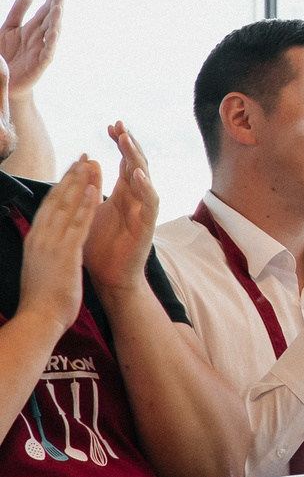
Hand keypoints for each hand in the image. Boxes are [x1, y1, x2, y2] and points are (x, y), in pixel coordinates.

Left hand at [0, 0, 62, 103]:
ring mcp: (41, 50)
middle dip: (57, 4)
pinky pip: (48, 53)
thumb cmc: (6, 54)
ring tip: (58, 8)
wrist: (3, 79)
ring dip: (56, 21)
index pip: (46, 8)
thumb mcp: (8, 29)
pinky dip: (51, 43)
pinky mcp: (39, 65)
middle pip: (52, 18)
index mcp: (33, 27)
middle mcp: (40, 36)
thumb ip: (18, 12)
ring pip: (53, 33)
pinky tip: (53, 33)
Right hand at [19, 156, 102, 338]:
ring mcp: (51, 244)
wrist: (38, 320)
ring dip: (80, 183)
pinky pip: (79, 223)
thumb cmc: (42, 299)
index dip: (60, 187)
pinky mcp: (66, 253)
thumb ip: (43, 250)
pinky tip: (95, 188)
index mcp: (34, 241)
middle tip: (82, 157)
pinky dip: (87, 204)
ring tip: (90, 162)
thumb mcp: (39, 267)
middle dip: (70, 177)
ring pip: (67, 206)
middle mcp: (40, 238)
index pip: (47, 207)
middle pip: (56, 201)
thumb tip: (46, 241)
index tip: (70, 170)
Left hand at [83, 123, 160, 297]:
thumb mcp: (91, 210)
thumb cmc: (100, 246)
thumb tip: (90, 162)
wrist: (109, 277)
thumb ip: (92, 189)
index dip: (119, 143)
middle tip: (119, 125)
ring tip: (127, 141)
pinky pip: (151, 203)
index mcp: (124, 193)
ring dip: (137, 159)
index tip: (110, 126)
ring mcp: (144, 210)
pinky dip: (146, 187)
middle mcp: (137, 198)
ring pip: (146, 178)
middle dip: (129, 144)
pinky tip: (138, 174)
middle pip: (137, 163)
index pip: (125, 161)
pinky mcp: (147, 225)